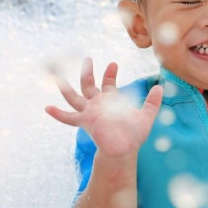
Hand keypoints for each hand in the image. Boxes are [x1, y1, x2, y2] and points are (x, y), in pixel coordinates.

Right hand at [45, 57, 162, 158]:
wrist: (125, 149)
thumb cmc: (134, 135)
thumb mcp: (146, 116)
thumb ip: (153, 102)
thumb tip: (160, 87)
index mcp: (111, 100)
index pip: (108, 83)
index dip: (110, 73)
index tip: (113, 64)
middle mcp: (98, 104)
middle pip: (88, 84)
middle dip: (87, 71)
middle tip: (87, 59)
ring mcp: (89, 112)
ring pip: (74, 96)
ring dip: (66, 87)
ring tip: (57, 77)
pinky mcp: (84, 122)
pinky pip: (68, 118)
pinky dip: (58, 114)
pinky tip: (47, 108)